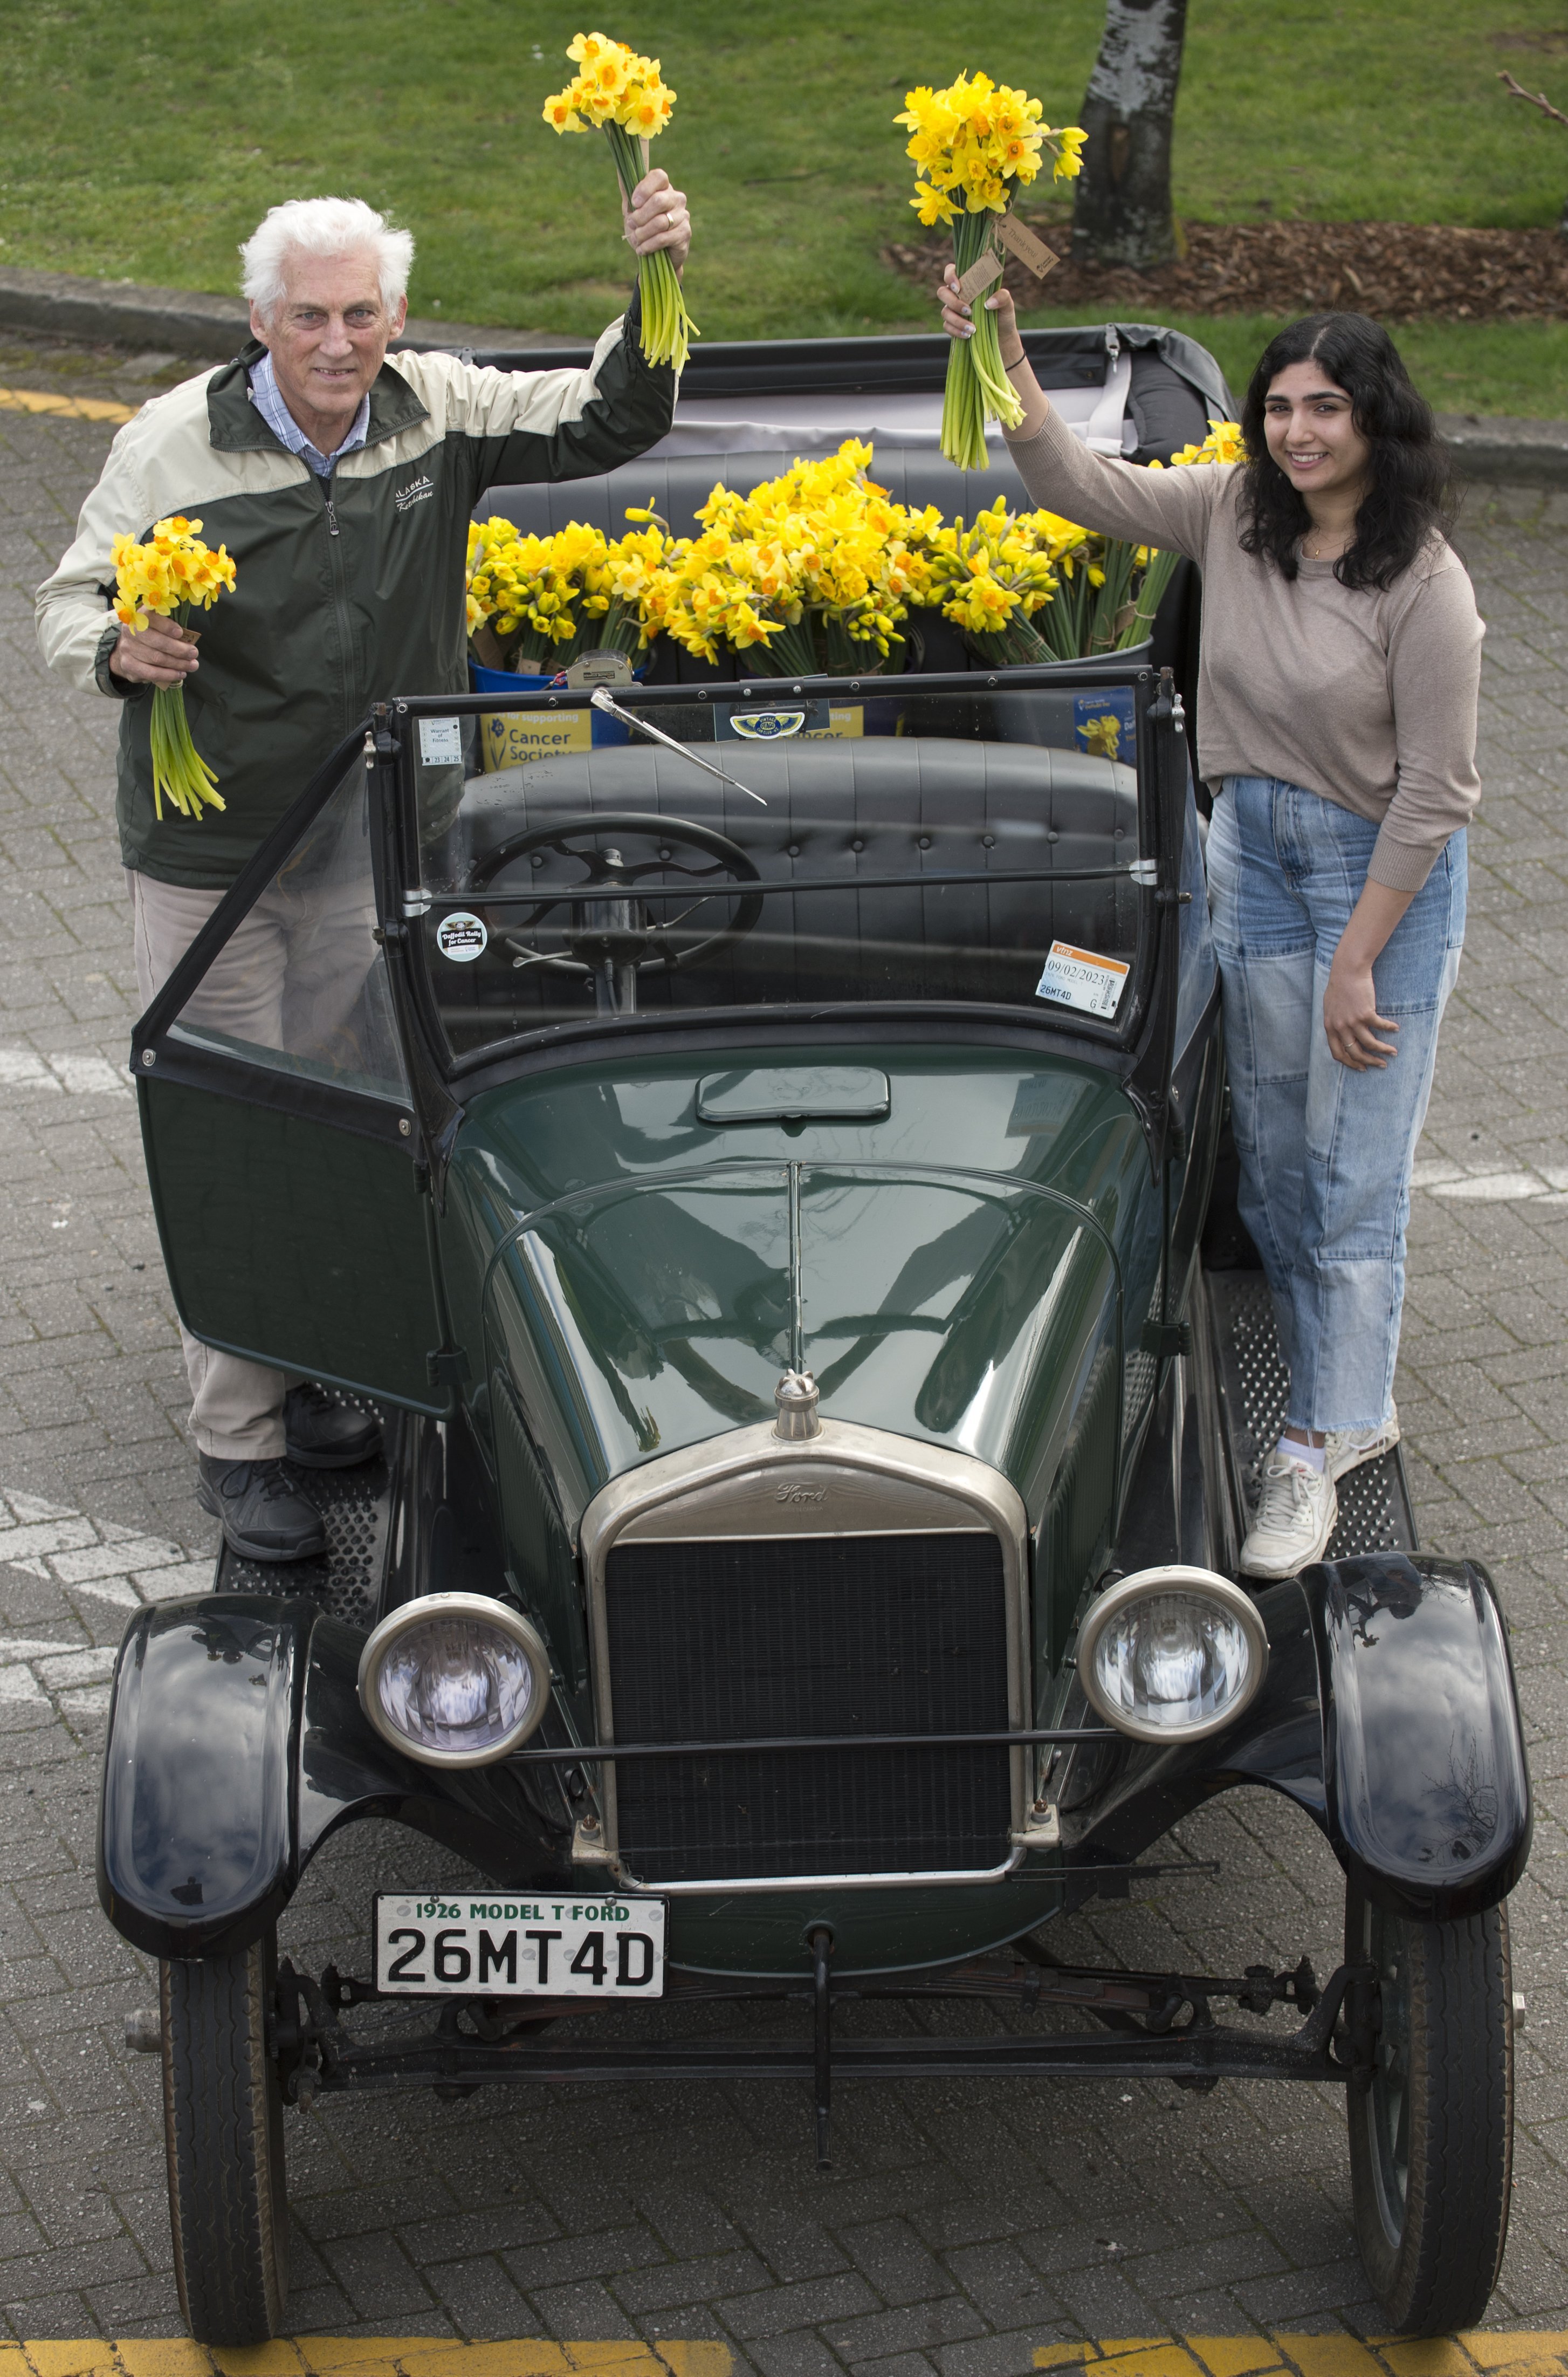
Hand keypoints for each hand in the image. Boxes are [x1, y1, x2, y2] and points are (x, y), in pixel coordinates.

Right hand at [108, 614, 199, 688]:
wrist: (129, 651)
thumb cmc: (150, 637)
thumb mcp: (158, 627)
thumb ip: (170, 630)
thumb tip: (188, 639)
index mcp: (138, 616)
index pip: (150, 618)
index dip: (166, 626)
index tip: (180, 633)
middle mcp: (130, 631)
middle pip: (156, 641)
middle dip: (179, 649)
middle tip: (193, 653)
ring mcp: (127, 649)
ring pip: (156, 658)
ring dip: (178, 663)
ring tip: (192, 665)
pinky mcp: (128, 665)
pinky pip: (151, 672)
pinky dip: (169, 674)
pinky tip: (180, 674)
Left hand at [624, 168, 690, 273]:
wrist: (658, 255)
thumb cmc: (644, 227)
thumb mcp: (632, 210)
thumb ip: (627, 192)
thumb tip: (619, 171)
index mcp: (664, 188)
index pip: (659, 177)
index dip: (644, 189)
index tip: (634, 203)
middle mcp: (677, 198)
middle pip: (658, 201)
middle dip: (640, 216)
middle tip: (631, 224)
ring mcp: (683, 215)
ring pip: (660, 222)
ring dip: (642, 233)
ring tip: (635, 240)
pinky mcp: (685, 234)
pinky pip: (663, 238)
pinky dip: (649, 245)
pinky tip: (641, 249)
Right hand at [937, 262, 1020, 362]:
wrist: (1002, 336)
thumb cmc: (1003, 315)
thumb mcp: (1007, 304)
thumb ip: (1002, 297)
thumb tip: (988, 303)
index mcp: (968, 282)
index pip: (951, 271)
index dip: (950, 276)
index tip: (958, 288)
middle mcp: (958, 294)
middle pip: (942, 292)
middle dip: (953, 302)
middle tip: (969, 311)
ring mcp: (953, 310)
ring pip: (945, 311)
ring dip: (957, 320)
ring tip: (973, 329)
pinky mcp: (952, 325)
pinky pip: (947, 326)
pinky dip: (956, 331)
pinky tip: (968, 335)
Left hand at [1323, 952, 1398, 1069]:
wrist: (1347, 970)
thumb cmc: (1339, 987)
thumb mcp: (1331, 1008)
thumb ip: (1336, 1023)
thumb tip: (1343, 1035)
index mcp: (1330, 1027)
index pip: (1338, 1054)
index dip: (1350, 1063)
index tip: (1361, 1068)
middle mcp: (1340, 1027)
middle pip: (1355, 1053)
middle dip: (1369, 1062)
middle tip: (1381, 1065)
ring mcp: (1352, 1021)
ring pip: (1370, 1044)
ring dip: (1383, 1050)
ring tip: (1393, 1052)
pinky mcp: (1366, 1013)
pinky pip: (1380, 1026)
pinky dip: (1389, 1028)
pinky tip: (1396, 1028)